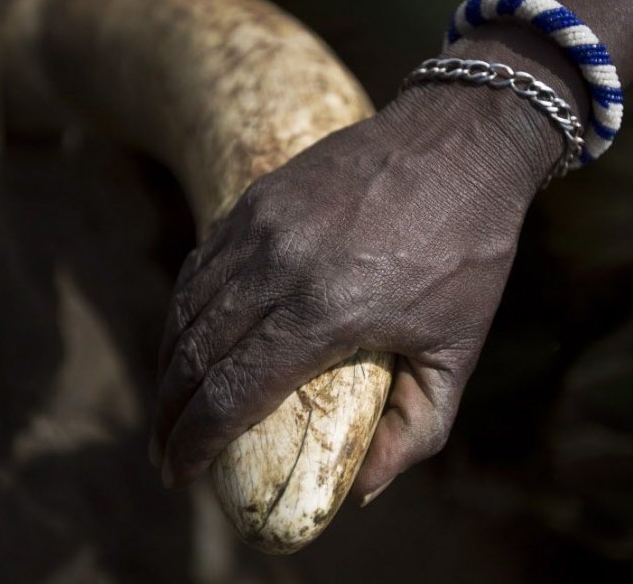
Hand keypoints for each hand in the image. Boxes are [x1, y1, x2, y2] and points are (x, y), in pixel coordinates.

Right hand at [152, 27, 580, 500]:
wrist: (463, 142)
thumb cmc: (470, 251)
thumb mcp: (460, 350)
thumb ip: (417, 430)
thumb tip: (363, 490)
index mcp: (329, 311)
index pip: (234, 391)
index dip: (196, 441)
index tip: (178, 473)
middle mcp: (280, 266)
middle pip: (196, 354)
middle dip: (168, 414)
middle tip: (162, 452)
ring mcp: (262, 226)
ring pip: (187, 307)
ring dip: (167, 364)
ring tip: (167, 404)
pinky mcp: (258, 199)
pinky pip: (201, 264)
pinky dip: (183, 309)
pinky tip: (186, 337)